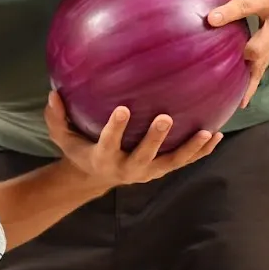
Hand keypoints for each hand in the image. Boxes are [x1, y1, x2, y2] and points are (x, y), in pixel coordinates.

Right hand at [44, 92, 221, 189]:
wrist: (96, 176)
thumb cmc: (80, 150)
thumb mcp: (62, 137)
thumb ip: (56, 117)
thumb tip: (52, 92)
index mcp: (103, 158)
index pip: (109, 142)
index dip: (116, 128)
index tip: (122, 109)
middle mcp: (127, 168)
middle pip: (144, 155)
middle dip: (155, 139)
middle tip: (165, 118)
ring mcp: (148, 171)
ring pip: (171, 162)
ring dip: (190, 148)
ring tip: (207, 133)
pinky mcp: (161, 170)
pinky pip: (184, 161)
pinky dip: (200, 151)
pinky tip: (216, 135)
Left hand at [208, 0, 268, 106]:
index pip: (246, 6)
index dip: (228, 13)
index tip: (210, 19)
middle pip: (263, 42)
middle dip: (247, 54)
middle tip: (226, 64)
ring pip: (265, 59)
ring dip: (250, 78)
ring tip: (235, 99)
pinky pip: (264, 65)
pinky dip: (253, 82)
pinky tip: (240, 100)